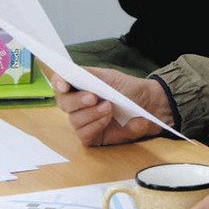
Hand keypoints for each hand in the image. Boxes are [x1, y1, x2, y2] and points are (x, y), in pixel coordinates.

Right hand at [50, 66, 171, 145]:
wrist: (150, 105)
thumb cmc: (130, 89)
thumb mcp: (110, 77)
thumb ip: (90, 75)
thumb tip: (71, 72)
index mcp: (80, 86)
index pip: (60, 84)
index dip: (57, 83)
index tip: (63, 85)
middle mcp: (79, 104)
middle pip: (64, 103)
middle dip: (77, 100)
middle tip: (93, 97)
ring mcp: (85, 121)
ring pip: (74, 120)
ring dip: (91, 113)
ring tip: (109, 107)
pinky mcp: (92, 137)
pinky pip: (84, 134)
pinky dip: (95, 125)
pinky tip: (107, 119)